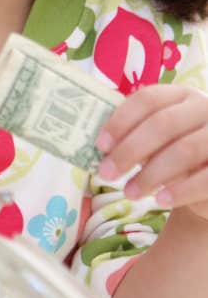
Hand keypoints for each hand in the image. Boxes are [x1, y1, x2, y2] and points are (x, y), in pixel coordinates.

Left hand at [96, 85, 207, 219]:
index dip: (121, 121)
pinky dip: (180, 191)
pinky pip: (205, 178)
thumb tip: (104, 151)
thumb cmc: (176, 154)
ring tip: (129, 193)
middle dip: (129, 150)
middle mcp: (204, 108)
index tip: (100, 145)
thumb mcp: (157, 141)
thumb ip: (136, 138)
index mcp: (182, 96)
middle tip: (106, 174)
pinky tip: (160, 201)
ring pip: (184, 150)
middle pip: (163, 124)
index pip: (148, 99)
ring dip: (151, 174)